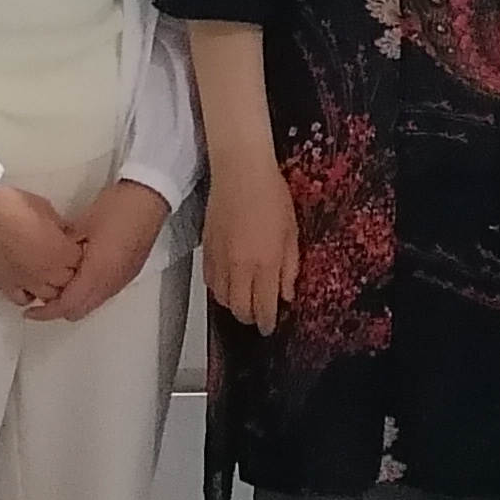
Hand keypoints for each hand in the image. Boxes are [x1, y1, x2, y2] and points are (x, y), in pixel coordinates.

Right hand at [0, 182, 81, 310]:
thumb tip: (68, 234)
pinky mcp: (5, 286)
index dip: (78, 256)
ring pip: (48, 297)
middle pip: (68, 283)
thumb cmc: (14, 204)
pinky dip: (27, 295)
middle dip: (68, 273)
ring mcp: (26, 282)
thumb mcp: (46, 209)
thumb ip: (61, 227)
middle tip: (61, 260)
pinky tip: (26, 283)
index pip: (81, 263)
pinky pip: (22, 300)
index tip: (73, 247)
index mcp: (61, 252)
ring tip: (46, 274)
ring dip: (51, 287)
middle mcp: (47, 272)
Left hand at [26, 181, 171, 323]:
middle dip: (58, 308)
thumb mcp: (82, 224)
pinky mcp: (128, 274)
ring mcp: (121, 280)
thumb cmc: (117, 208)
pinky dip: (88, 291)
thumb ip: (64, 247)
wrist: (150, 198)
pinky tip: (80, 274)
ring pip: (92, 303)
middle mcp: (110, 284)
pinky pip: (104, 293)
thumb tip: (50, 257)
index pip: (67, 304)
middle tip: (40, 296)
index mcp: (96, 273)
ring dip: (74, 300)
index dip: (46, 311)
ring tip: (57, 284)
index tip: (29, 309)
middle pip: (79, 310)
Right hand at [204, 166, 300, 334]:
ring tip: (244, 300)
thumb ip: (290, 267)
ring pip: (222, 298)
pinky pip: (210, 282)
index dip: (267, 322)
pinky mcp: (207, 250)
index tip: (270, 327)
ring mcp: (220, 259)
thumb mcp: (292, 232)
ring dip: (234, 305)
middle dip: (250, 318)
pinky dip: (219, 290)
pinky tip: (228, 284)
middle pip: (239, 309)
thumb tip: (286, 294)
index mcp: (265, 263)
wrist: (240, 172)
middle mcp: (240, 267)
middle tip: (259, 316)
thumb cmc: (272, 196)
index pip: (264, 307)